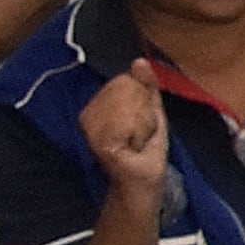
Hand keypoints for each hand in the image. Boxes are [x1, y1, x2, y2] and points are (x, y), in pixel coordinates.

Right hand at [81, 73, 168, 214]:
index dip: (139, 92)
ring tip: (138, 138)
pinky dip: (135, 131)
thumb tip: (139, 60)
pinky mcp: (100, 141)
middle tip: (143, 131)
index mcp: (104, 108)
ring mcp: (92, 128)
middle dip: (141, 107)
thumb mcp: (152, 114)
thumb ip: (147, 88)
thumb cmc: (146, 151)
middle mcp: (91, 115)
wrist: (142, 183)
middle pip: (119, 90)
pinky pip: (121, 124)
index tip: (145, 117)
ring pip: (119, 104)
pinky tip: (134, 143)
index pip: (121, 83)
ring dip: (139, 119)